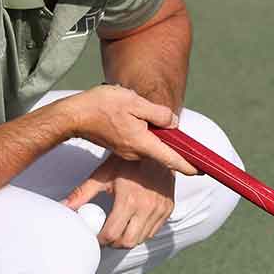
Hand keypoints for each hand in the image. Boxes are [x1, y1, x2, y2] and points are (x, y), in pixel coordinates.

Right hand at [56, 85, 195, 175]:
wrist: (72, 116)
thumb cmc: (101, 106)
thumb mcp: (134, 102)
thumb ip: (157, 114)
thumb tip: (173, 123)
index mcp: (142, 142)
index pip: (170, 158)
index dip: (187, 164)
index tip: (201, 171)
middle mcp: (135, 152)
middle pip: (160, 149)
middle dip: (170, 142)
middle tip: (175, 133)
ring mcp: (126, 151)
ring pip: (149, 144)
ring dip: (153, 134)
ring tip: (147, 118)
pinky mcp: (119, 147)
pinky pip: (138, 142)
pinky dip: (143, 134)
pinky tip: (133, 118)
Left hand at [63, 155, 176, 248]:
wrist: (157, 149)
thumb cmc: (128, 161)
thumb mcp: (103, 174)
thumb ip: (82, 193)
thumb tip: (65, 206)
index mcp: (128, 199)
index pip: (111, 234)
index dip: (100, 240)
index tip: (95, 236)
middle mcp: (147, 207)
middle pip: (127, 242)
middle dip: (114, 243)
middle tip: (106, 236)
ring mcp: (160, 209)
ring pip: (141, 239)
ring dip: (128, 239)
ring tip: (119, 228)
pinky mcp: (168, 209)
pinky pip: (153, 231)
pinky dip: (141, 232)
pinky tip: (133, 222)